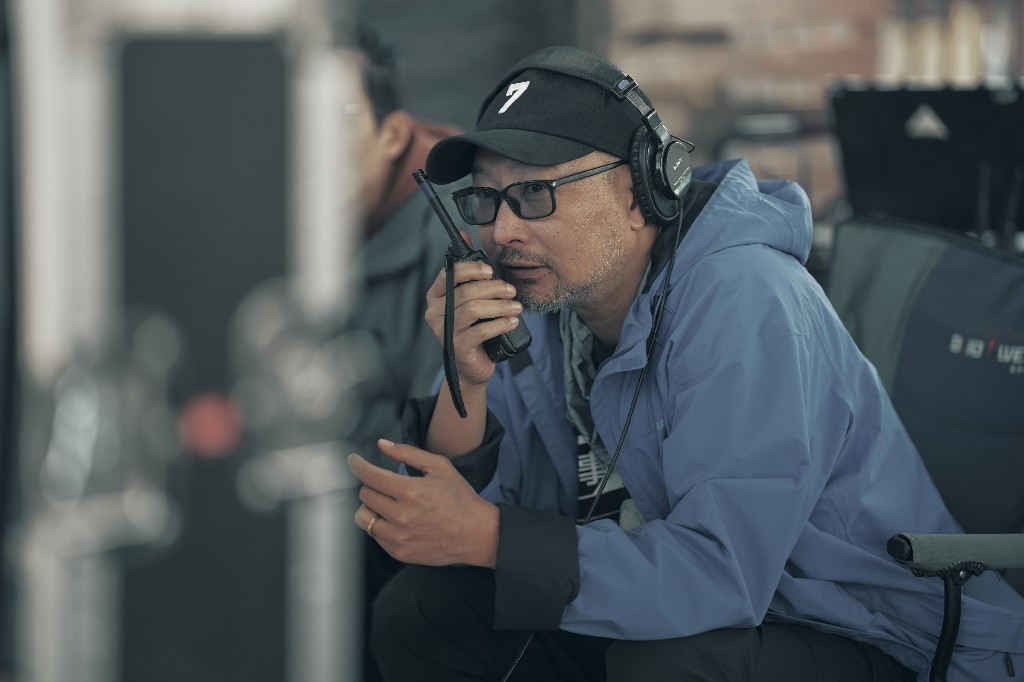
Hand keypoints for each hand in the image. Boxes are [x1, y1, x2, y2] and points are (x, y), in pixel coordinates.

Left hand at [348, 439, 498, 567]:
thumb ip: (407, 452)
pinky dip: (381, 524)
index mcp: (411, 491)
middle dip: (373, 484)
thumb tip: (382, 444)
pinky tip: (398, 519)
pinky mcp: (399, 552)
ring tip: (388, 502)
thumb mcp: (439, 467)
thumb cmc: (460, 498)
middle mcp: (401, 516)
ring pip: (363, 517)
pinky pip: (374, 535)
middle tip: (388, 483)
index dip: (357, 465)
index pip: (369, 476)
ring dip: (371, 506)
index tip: (354, 460)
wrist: (477, 534)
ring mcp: (399, 537)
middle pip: (365, 494)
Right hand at [424, 243, 522, 386]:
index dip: (471, 269)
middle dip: (493, 288)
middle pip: (465, 291)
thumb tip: (463, 234)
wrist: (473, 366)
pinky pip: (480, 331)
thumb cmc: (474, 326)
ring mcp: (443, 331)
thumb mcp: (472, 296)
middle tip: (512, 291)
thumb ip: (468, 268)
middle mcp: (434, 312)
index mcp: (436, 295)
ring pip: (473, 309)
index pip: (449, 274)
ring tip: (516, 307)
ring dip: (500, 306)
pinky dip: (500, 324)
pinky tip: (512, 322)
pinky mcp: (456, 348)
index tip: (490, 270)